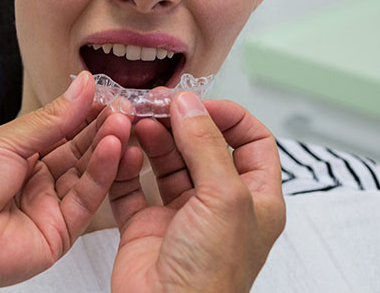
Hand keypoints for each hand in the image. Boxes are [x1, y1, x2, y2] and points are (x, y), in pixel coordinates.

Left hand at [0, 71, 131, 291]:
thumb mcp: (9, 139)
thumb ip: (54, 117)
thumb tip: (84, 85)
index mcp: (20, 154)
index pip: (64, 129)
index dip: (88, 112)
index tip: (111, 95)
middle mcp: (38, 179)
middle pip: (80, 150)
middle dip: (103, 128)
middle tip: (126, 107)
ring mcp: (50, 206)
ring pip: (88, 174)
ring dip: (108, 148)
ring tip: (124, 124)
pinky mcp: (61, 232)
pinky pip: (88, 199)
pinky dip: (103, 173)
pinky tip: (113, 149)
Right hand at [109, 93, 284, 292]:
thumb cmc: (211, 276)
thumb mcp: (223, 198)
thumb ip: (206, 145)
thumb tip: (190, 104)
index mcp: (254, 199)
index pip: (251, 141)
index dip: (228, 116)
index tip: (199, 103)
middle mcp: (218, 204)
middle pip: (202, 146)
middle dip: (181, 121)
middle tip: (158, 104)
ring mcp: (181, 214)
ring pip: (166, 161)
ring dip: (153, 137)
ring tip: (137, 119)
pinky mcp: (145, 225)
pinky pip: (133, 185)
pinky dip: (126, 165)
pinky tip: (124, 150)